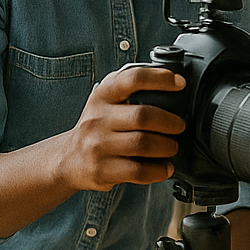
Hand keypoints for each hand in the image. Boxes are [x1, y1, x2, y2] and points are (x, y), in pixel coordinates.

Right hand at [56, 65, 186, 192]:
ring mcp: (97, 145)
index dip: (159, 79)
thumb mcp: (107, 101)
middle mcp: (97, 119)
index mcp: (102, 96)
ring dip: (167, 147)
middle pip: (143, 116)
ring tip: (172, 147)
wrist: (68, 159)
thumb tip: (174, 85)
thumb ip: (132, 90)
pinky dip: (159, 170)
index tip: (180, 83)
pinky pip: (138, 171)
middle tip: (179, 126)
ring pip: (143, 144)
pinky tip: (164, 168)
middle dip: (170, 122)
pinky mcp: (101, 170)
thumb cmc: (98, 127)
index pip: (132, 79)